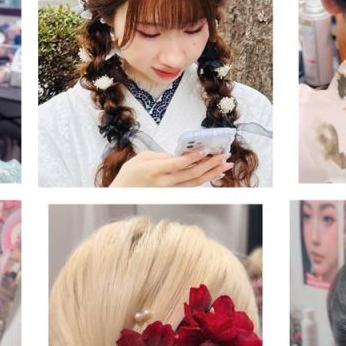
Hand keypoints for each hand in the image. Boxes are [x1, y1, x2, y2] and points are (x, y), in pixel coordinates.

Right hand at [110, 150, 231, 187]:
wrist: (121, 195)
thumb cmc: (129, 175)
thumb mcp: (141, 158)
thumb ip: (161, 156)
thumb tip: (180, 156)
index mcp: (155, 171)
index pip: (179, 163)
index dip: (194, 156)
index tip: (206, 149)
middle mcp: (164, 183)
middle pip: (192, 173)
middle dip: (210, 163)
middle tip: (223, 155)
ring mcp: (169, 191)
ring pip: (195, 183)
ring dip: (211, 173)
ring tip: (224, 165)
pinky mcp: (172, 195)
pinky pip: (192, 188)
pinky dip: (204, 180)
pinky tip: (213, 174)